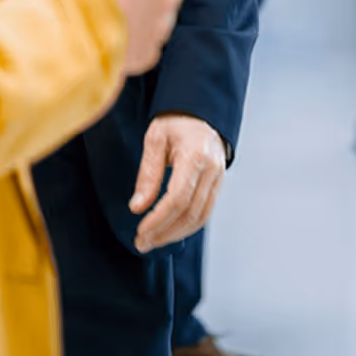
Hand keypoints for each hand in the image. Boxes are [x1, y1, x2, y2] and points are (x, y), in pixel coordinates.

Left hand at [130, 114, 226, 252]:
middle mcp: (212, 170)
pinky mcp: (219, 185)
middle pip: (190, 213)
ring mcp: (219, 179)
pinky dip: (187, 226)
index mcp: (195, 156)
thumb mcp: (155, 140)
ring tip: (152, 241)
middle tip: (142, 243)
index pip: (178, 198)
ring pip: (200, 218)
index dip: (159, 218)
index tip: (141, 230)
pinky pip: (205, 212)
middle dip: (165, 232)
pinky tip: (169, 230)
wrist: (199, 112)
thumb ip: (148, 173)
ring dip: (175, 234)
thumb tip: (137, 207)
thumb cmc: (174, 122)